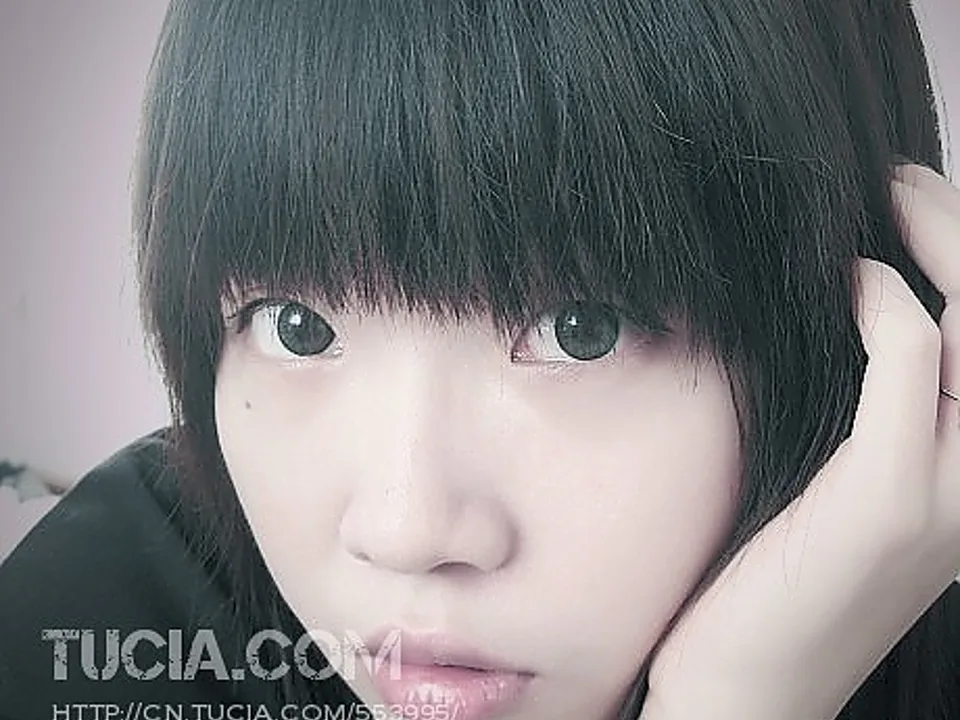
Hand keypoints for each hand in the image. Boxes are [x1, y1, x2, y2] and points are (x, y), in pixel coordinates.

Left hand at [639, 163, 959, 719]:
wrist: (751, 687)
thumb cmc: (781, 583)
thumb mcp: (844, 490)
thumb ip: (876, 419)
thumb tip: (867, 317)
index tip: (924, 208)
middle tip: (908, 180)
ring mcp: (952, 495)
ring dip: (942, 245)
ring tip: (891, 197)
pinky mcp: (891, 502)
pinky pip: (911, 369)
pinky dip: (888, 308)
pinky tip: (850, 281)